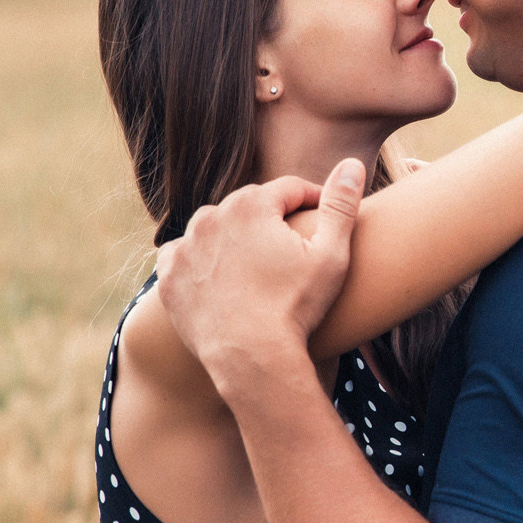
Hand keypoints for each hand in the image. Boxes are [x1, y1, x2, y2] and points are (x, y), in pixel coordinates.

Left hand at [155, 159, 365, 387]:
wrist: (252, 359)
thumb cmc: (297, 307)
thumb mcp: (332, 255)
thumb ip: (341, 204)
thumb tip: (353, 163)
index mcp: (252, 205)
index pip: (288, 189)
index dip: (312, 200)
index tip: (323, 219)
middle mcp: (211, 217)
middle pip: (249, 206)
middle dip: (271, 219)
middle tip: (291, 244)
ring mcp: (185, 247)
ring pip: (214, 227)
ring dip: (233, 236)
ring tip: (255, 260)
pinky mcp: (169, 277)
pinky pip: (183, 255)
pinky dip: (200, 259)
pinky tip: (220, 275)